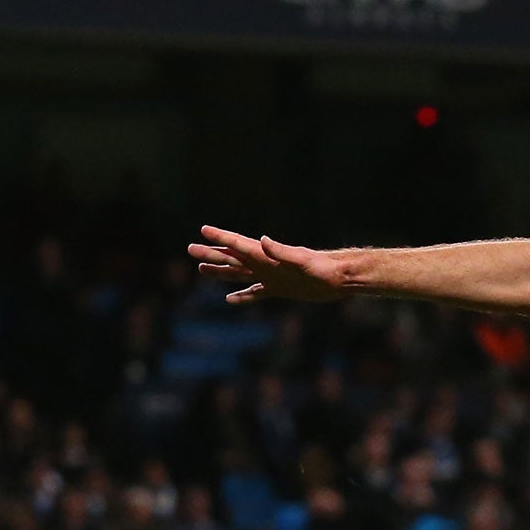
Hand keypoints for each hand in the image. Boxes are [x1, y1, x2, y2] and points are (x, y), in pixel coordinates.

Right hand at [188, 227, 348, 304]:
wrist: (339, 278)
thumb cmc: (323, 267)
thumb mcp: (302, 260)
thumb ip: (281, 251)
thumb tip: (262, 240)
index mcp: (267, 255)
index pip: (238, 244)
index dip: (221, 237)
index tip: (203, 229)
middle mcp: (266, 264)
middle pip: (233, 258)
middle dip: (212, 253)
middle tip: (190, 248)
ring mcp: (271, 277)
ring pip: (240, 274)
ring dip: (221, 272)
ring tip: (201, 269)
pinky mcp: (280, 289)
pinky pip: (256, 293)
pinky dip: (243, 296)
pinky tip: (230, 300)